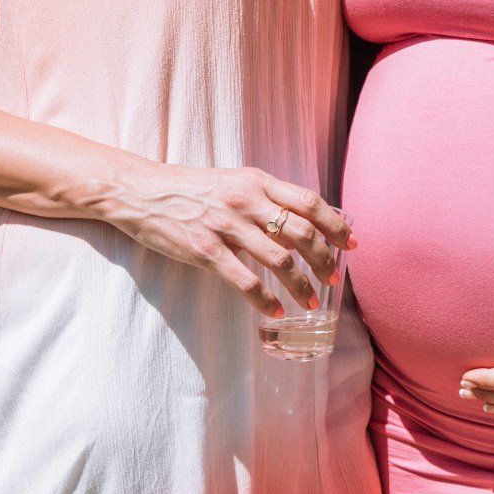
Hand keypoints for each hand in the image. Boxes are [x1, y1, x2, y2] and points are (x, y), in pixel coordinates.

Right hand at [105, 162, 354, 316]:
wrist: (143, 191)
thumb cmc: (192, 188)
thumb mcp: (235, 181)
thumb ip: (266, 197)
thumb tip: (303, 219)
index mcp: (257, 181)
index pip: (309, 202)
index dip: (335, 224)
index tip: (350, 243)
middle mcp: (246, 201)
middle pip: (301, 232)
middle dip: (324, 259)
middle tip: (334, 278)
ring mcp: (225, 225)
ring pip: (279, 259)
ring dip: (301, 285)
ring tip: (312, 302)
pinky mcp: (205, 250)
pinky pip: (245, 280)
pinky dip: (266, 300)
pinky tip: (276, 311)